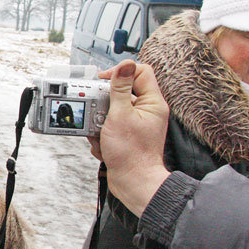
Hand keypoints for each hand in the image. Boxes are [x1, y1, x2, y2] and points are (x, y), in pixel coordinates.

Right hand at [89, 60, 170, 216]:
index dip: (121, 72)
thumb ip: (120, 89)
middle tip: (97, 110)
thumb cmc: (131, 154)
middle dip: (105, 103)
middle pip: (122, 92)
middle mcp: (147, 111)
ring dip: (100, 121)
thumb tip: (124, 65)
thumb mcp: (120, 115)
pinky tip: (103, 144)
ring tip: (100, 133)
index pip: (140, 72)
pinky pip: (110, 126)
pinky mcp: (127, 135)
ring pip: (113, 110)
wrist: (134, 183)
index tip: (104, 80)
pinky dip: (102, 134)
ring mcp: (137, 124)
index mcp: (152, 102)